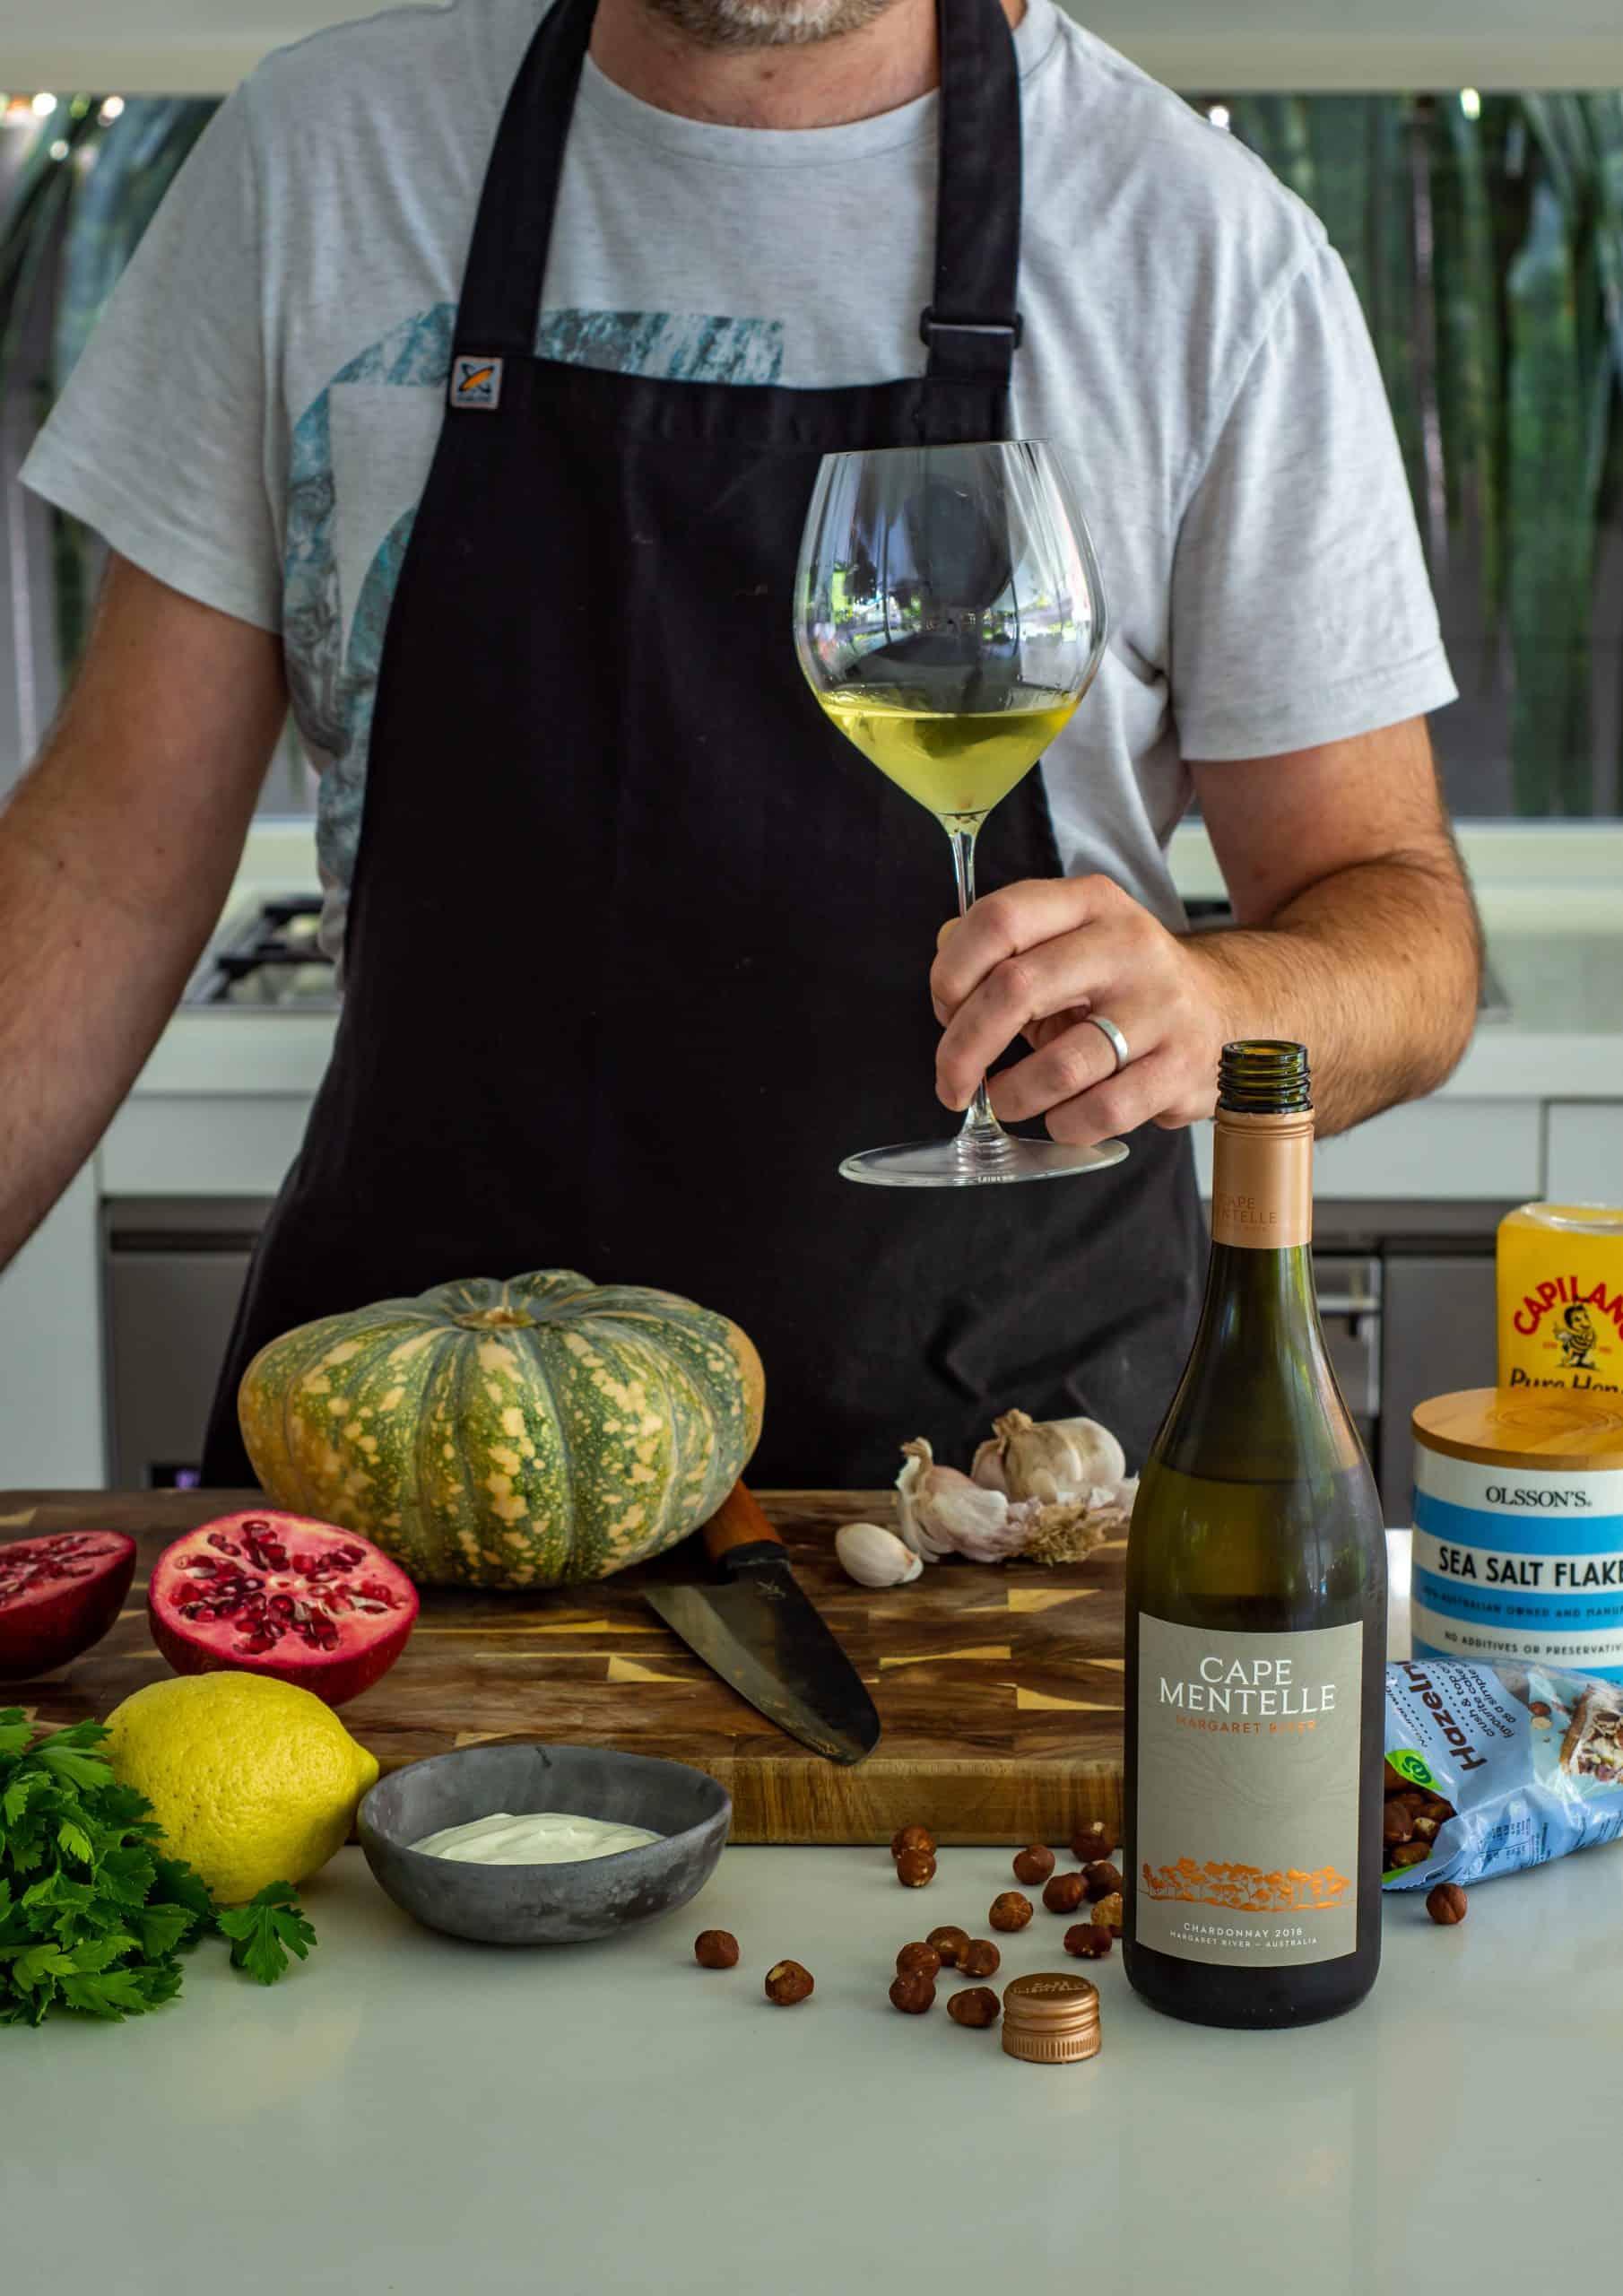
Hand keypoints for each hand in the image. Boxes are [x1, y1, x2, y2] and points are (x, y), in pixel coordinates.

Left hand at [929, 876, 1235, 1145]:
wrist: (1225, 1008)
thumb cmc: (1122, 984)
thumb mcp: (1068, 944)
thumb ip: (1002, 952)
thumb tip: (948, 984)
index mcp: (1089, 903)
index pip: (999, 919)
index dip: (951, 971)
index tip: (944, 1011)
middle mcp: (1127, 945)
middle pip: (1015, 989)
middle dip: (962, 1049)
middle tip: (950, 1082)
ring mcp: (1160, 1007)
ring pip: (1058, 1066)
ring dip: (1013, 1096)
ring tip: (1006, 1100)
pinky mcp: (1181, 1067)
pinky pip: (1102, 1111)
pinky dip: (1065, 1124)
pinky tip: (1061, 1116)